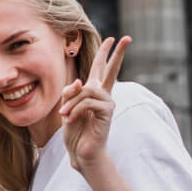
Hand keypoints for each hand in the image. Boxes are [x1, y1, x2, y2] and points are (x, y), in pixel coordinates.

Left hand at [58, 36, 129, 172]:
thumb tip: (79, 80)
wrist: (81, 153)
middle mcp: (103, 95)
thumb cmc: (75, 132)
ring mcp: (107, 103)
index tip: (113, 38)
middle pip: (112, 70)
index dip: (105, 53)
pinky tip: (70, 119)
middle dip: (118, 53)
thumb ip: (70, 93)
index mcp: (93, 92)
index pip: (100, 69)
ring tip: (64, 115)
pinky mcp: (107, 113)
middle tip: (127, 37)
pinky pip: (88, 102)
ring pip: (87, 90)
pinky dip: (75, 110)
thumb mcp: (66, 108)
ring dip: (71, 102)